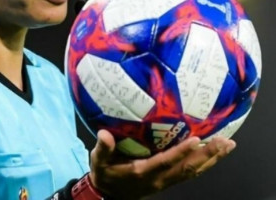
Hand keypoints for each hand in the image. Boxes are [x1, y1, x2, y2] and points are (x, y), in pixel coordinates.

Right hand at [89, 129, 235, 199]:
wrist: (110, 195)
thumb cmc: (105, 174)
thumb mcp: (99, 162)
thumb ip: (103, 148)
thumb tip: (104, 134)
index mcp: (143, 171)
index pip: (165, 162)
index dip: (181, 152)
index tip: (196, 140)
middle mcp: (159, 178)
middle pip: (187, 168)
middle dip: (207, 155)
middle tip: (225, 142)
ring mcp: (166, 181)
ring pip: (193, 171)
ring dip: (211, 159)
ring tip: (227, 146)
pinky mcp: (169, 180)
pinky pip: (190, 172)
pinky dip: (205, 163)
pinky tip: (214, 153)